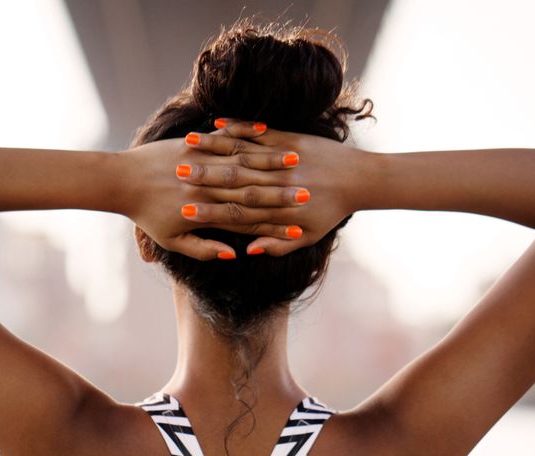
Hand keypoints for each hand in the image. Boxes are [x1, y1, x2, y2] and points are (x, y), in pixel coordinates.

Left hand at [117, 121, 304, 260]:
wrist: (123, 182)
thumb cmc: (148, 216)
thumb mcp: (173, 240)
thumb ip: (204, 249)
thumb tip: (236, 253)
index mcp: (205, 210)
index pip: (246, 214)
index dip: (273, 216)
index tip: (297, 217)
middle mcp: (206, 185)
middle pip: (250, 186)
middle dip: (281, 187)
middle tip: (308, 187)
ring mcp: (200, 161)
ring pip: (241, 159)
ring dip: (270, 158)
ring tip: (295, 157)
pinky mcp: (193, 143)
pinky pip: (225, 137)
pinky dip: (244, 133)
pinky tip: (265, 130)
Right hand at [178, 118, 364, 255]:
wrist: (359, 179)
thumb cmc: (331, 211)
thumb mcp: (307, 236)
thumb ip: (276, 245)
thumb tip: (244, 252)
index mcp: (279, 211)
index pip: (236, 214)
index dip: (209, 214)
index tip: (184, 212)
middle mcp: (277, 184)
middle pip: (232, 182)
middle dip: (202, 178)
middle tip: (175, 177)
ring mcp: (282, 158)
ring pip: (241, 154)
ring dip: (213, 149)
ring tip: (187, 146)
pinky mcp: (289, 138)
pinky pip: (258, 132)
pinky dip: (237, 128)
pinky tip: (215, 124)